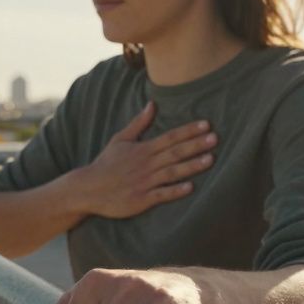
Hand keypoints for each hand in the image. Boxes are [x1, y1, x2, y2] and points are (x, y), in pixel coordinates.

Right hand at [76, 101, 218, 218]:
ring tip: (210, 159)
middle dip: (195, 145)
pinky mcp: (141, 199)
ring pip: (172, 172)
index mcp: (143, 149)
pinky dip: (175, 190)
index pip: (170, 137)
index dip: (189, 131)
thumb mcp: (120, 140)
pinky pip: (161, 194)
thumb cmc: (106, 164)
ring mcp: (144, 182)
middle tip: (215, 138)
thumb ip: (139, 123)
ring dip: (191, 166)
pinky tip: (190, 187)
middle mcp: (146, 164)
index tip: (206, 124)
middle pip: (175, 152)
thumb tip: (152, 104)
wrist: (88, 189)